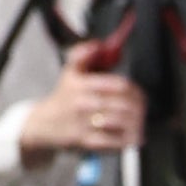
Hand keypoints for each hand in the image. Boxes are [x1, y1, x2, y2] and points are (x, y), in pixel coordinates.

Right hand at [21, 52, 145, 161]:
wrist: (44, 124)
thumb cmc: (65, 97)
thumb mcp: (71, 72)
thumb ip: (83, 55)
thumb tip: (97, 44)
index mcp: (80, 84)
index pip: (119, 85)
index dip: (134, 90)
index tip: (138, 94)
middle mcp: (81, 103)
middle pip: (123, 104)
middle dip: (138, 107)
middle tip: (141, 109)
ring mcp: (83, 123)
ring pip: (121, 122)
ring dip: (136, 123)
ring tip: (139, 122)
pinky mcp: (86, 141)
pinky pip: (115, 141)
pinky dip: (128, 139)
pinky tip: (134, 136)